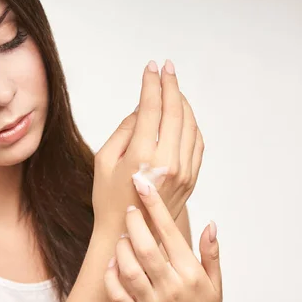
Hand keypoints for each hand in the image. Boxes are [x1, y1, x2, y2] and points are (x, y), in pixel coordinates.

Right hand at [92, 59, 203, 235]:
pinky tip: (183, 115)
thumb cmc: (109, 198)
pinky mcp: (192, 178)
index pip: (151, 107)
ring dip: (183, 102)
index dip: (151, 83)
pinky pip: (197, 142)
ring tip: (173, 89)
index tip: (151, 67)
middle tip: (166, 68)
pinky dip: (192, 124)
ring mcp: (184, 171)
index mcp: (142, 155)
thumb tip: (141, 109)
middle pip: (175, 111)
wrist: (128, 235)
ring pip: (191, 124)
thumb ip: (124, 130)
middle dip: (171, 85)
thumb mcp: (104, 160)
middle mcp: (168, 161)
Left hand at [104, 179, 221, 301]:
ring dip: (122, 247)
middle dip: (133, 222)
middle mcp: (171, 288)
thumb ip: (211, 253)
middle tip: (130, 208)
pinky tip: (113, 262)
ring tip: (124, 236)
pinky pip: (117, 293)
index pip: (170, 233)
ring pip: (129, 268)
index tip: (144, 183)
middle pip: (145, 247)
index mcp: (191, 274)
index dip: (155, 205)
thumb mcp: (216, 284)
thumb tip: (210, 224)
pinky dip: (111, 275)